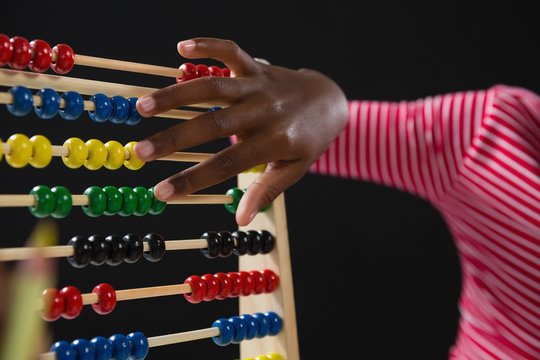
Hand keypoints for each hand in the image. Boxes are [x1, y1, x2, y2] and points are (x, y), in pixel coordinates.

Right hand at [134, 38, 347, 224]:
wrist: (328, 101)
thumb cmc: (306, 141)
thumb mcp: (293, 170)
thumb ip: (266, 192)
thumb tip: (240, 221)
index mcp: (274, 142)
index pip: (228, 164)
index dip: (193, 179)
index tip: (162, 192)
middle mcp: (264, 112)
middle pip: (214, 126)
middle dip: (174, 139)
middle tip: (139, 153)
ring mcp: (258, 86)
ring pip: (214, 88)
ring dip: (177, 95)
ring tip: (143, 107)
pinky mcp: (255, 67)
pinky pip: (231, 51)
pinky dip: (208, 45)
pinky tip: (181, 47)